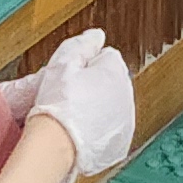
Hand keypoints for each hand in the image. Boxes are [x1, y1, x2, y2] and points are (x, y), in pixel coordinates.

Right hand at [32, 31, 137, 177]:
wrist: (56, 146)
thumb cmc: (57, 105)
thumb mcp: (62, 62)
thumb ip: (83, 44)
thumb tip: (97, 35)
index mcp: (115, 70)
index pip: (105, 57)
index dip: (84, 65)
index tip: (71, 78)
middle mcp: (126, 95)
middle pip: (110, 82)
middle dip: (93, 86)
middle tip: (70, 98)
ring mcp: (126, 122)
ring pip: (112, 108)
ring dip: (97, 109)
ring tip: (74, 116)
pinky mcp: (120, 145)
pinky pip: (110, 133)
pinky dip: (98, 133)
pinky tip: (81, 134)